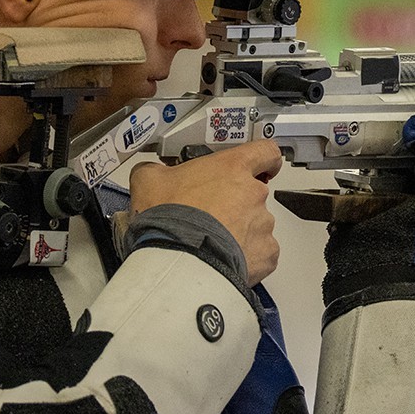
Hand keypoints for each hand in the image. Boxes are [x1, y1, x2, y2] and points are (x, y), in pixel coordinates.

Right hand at [129, 140, 281, 284]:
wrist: (180, 261)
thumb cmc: (169, 220)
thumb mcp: (148, 180)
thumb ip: (156, 169)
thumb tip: (151, 172)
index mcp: (232, 168)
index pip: (265, 152)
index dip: (264, 159)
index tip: (260, 165)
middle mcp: (253, 193)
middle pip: (255, 193)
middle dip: (237, 203)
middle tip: (212, 215)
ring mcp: (262, 224)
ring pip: (257, 224)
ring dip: (241, 231)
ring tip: (214, 241)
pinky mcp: (265, 253)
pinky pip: (262, 252)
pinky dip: (248, 257)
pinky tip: (226, 258)